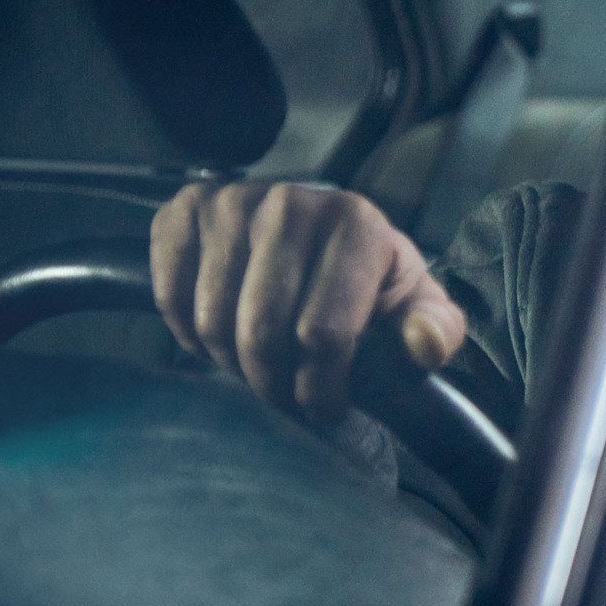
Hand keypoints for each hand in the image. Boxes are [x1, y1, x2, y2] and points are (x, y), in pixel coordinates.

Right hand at [150, 181, 466, 422]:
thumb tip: (424, 343)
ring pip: (212, 322)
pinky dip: (190, 332)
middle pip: (261, 333)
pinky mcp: (183, 211)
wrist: (322, 248)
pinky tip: (224, 329)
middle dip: (273, 384)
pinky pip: (169, 297)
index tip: (327, 405)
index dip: (321, 388)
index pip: (322, 333)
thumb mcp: (418, 311)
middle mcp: (290, 200)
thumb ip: (436, 331)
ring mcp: (232, 201)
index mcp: (356, 222)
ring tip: (262, 362)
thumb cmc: (373, 291)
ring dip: (232, 362)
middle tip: (288, 393)